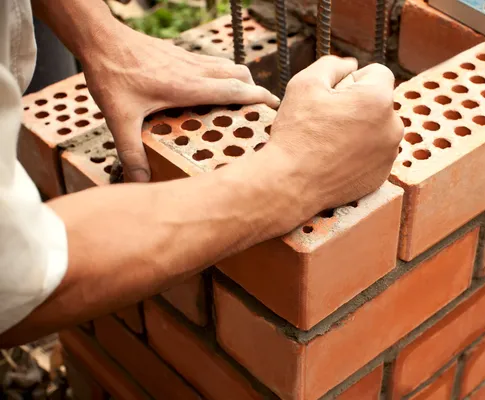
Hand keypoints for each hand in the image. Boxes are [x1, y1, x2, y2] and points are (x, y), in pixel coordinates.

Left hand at [81, 23, 279, 181]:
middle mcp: (195, 71)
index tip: (277, 105)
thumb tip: (140, 180)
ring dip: (240, 80)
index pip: (236, 89)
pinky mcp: (181, 54)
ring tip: (241, 100)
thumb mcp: (119, 119)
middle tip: (260, 109)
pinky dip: (223, 74)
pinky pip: (213, 62)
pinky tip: (211, 88)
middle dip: (255, 90)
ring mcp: (189, 60)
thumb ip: (130, 152)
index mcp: (189, 87)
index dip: (260, 97)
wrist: (100, 39)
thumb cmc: (112, 75)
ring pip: (228, 66)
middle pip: (240, 75)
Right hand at [268, 56, 402, 212]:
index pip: (378, 73)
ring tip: (329, 141)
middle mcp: (393, 127)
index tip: (333, 95)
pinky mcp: (381, 176)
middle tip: (326, 120)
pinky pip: (373, 154)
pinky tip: (334, 159)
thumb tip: (351, 65)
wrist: (291, 184)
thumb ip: (332, 65)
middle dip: (357, 105)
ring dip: (359, 129)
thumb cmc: (297, 133)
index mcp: (378, 99)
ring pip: (376, 129)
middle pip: (378, 103)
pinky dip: (358, 153)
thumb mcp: (305, 84)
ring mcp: (389, 155)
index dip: (353, 79)